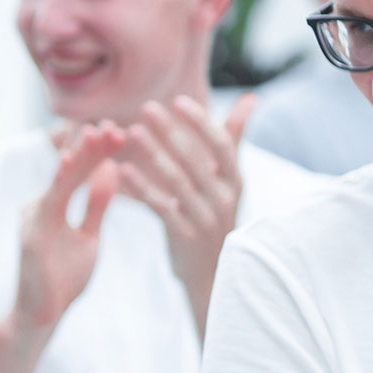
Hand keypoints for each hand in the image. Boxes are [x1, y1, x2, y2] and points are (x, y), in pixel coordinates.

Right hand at [11, 124, 123, 331]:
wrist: (42, 315)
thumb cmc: (63, 277)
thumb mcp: (89, 236)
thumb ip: (97, 204)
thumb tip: (112, 170)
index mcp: (54, 205)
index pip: (80, 172)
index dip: (99, 152)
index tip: (122, 133)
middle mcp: (39, 205)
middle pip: (69, 169)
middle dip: (92, 147)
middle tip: (114, 125)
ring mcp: (32, 218)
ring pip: (60, 180)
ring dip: (80, 156)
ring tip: (99, 132)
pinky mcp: (31, 234)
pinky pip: (48, 203)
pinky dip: (59, 181)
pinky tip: (71, 162)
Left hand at [116, 95, 252, 330]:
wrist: (213, 275)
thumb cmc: (215, 217)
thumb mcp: (227, 181)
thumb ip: (233, 140)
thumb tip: (249, 98)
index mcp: (235, 181)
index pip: (222, 145)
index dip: (201, 123)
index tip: (177, 101)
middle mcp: (224, 198)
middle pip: (197, 160)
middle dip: (171, 132)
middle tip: (146, 108)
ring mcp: (206, 219)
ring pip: (178, 182)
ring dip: (153, 156)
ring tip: (130, 133)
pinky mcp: (186, 237)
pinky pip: (162, 208)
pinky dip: (143, 189)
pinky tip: (122, 171)